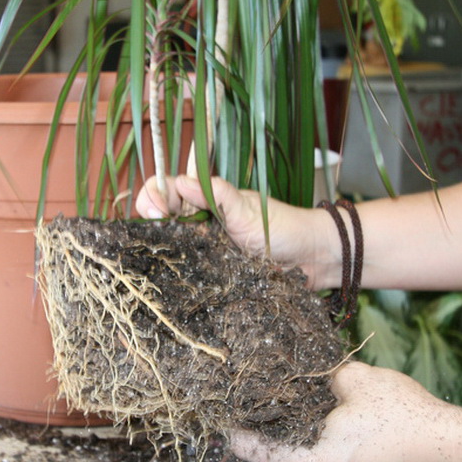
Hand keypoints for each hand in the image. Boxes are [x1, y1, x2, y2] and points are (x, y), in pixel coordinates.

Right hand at [134, 175, 336, 289]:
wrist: (311, 260)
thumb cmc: (283, 228)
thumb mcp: (247, 208)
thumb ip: (216, 194)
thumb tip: (181, 182)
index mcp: (206, 201)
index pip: (167, 191)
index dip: (154, 196)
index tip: (155, 210)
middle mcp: (200, 225)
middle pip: (161, 220)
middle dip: (150, 225)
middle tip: (155, 231)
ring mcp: (204, 252)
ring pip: (170, 250)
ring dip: (160, 252)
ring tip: (156, 256)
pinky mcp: (211, 277)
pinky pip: (187, 276)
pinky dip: (176, 277)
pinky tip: (170, 280)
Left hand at [227, 362, 461, 461]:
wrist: (450, 445)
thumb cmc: (403, 415)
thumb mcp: (354, 380)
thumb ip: (318, 375)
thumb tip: (299, 365)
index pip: (249, 446)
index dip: (235, 418)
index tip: (222, 397)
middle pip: (268, 455)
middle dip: (261, 422)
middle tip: (249, 390)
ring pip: (290, 460)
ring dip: (285, 431)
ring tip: (276, 397)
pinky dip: (307, 440)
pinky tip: (308, 414)